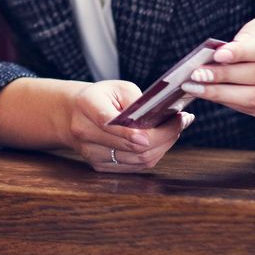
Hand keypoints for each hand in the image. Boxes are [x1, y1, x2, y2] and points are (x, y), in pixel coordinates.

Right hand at [67, 80, 191, 172]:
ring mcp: (90, 153)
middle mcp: (84, 132)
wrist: (73, 114)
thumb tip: (163, 118)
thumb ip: (137, 102)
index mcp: (86, 105)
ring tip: (175, 130)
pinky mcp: (99, 166)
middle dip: (162, 136)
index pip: (107, 122)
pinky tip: (162, 142)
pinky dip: (153, 155)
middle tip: (181, 122)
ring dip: (162, 146)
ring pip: (136, 159)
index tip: (150, 134)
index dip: (129, 132)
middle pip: (129, 145)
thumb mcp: (117, 88)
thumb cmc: (101, 98)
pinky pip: (135, 167)